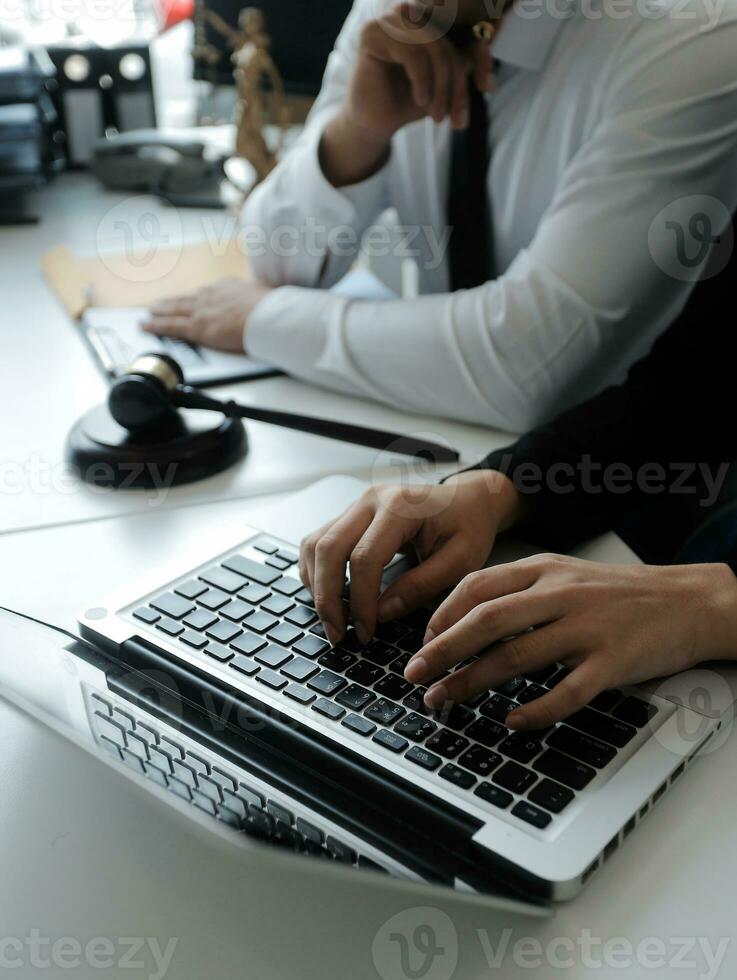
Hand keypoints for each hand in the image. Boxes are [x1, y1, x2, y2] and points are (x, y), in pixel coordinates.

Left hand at [141, 278, 272, 352]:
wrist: (267, 317)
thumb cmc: (272, 309)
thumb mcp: (267, 294)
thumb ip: (261, 295)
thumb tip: (269, 295)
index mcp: (229, 287)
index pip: (210, 292)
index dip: (199, 297)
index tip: (195, 298)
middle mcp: (212, 295)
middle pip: (188, 299)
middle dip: (174, 301)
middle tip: (161, 303)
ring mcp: (202, 310)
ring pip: (175, 309)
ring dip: (161, 310)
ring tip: (150, 311)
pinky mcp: (197, 327)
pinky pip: (171, 326)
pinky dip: (156, 325)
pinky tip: (146, 325)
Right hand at [299, 470, 522, 645]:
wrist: (468, 499)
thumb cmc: (468, 526)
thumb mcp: (460, 561)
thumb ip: (420, 587)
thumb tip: (381, 614)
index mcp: (400, 507)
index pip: (364, 558)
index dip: (361, 600)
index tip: (366, 631)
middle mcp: (371, 500)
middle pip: (328, 549)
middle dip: (327, 597)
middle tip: (338, 633)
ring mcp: (356, 505)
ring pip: (315, 544)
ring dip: (316, 585)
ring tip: (332, 620)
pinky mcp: (350, 515)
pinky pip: (318, 542)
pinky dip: (316, 571)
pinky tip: (328, 595)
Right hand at [320, 1, 494, 185]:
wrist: (375, 124)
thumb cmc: (407, 102)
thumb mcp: (444, 82)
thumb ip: (461, 63)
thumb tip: (480, 52)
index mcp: (427, 18)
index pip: (464, 28)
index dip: (480, 56)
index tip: (487, 87)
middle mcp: (409, 11)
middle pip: (449, 40)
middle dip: (457, 83)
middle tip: (457, 118)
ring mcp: (390, 19)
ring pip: (434, 46)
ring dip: (440, 86)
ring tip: (437, 114)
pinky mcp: (374, 33)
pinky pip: (413, 54)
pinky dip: (422, 81)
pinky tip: (420, 100)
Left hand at [406, 557, 736, 727]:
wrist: (688, 601)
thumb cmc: (619, 593)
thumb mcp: (566, 575)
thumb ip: (520, 591)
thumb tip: (464, 620)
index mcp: (544, 569)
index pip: (477, 586)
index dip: (442, 615)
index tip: (422, 641)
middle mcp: (560, 594)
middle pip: (486, 621)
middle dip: (442, 650)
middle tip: (415, 675)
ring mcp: (586, 628)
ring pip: (516, 655)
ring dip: (472, 681)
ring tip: (445, 700)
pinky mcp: (612, 661)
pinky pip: (566, 691)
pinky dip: (535, 709)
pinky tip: (513, 721)